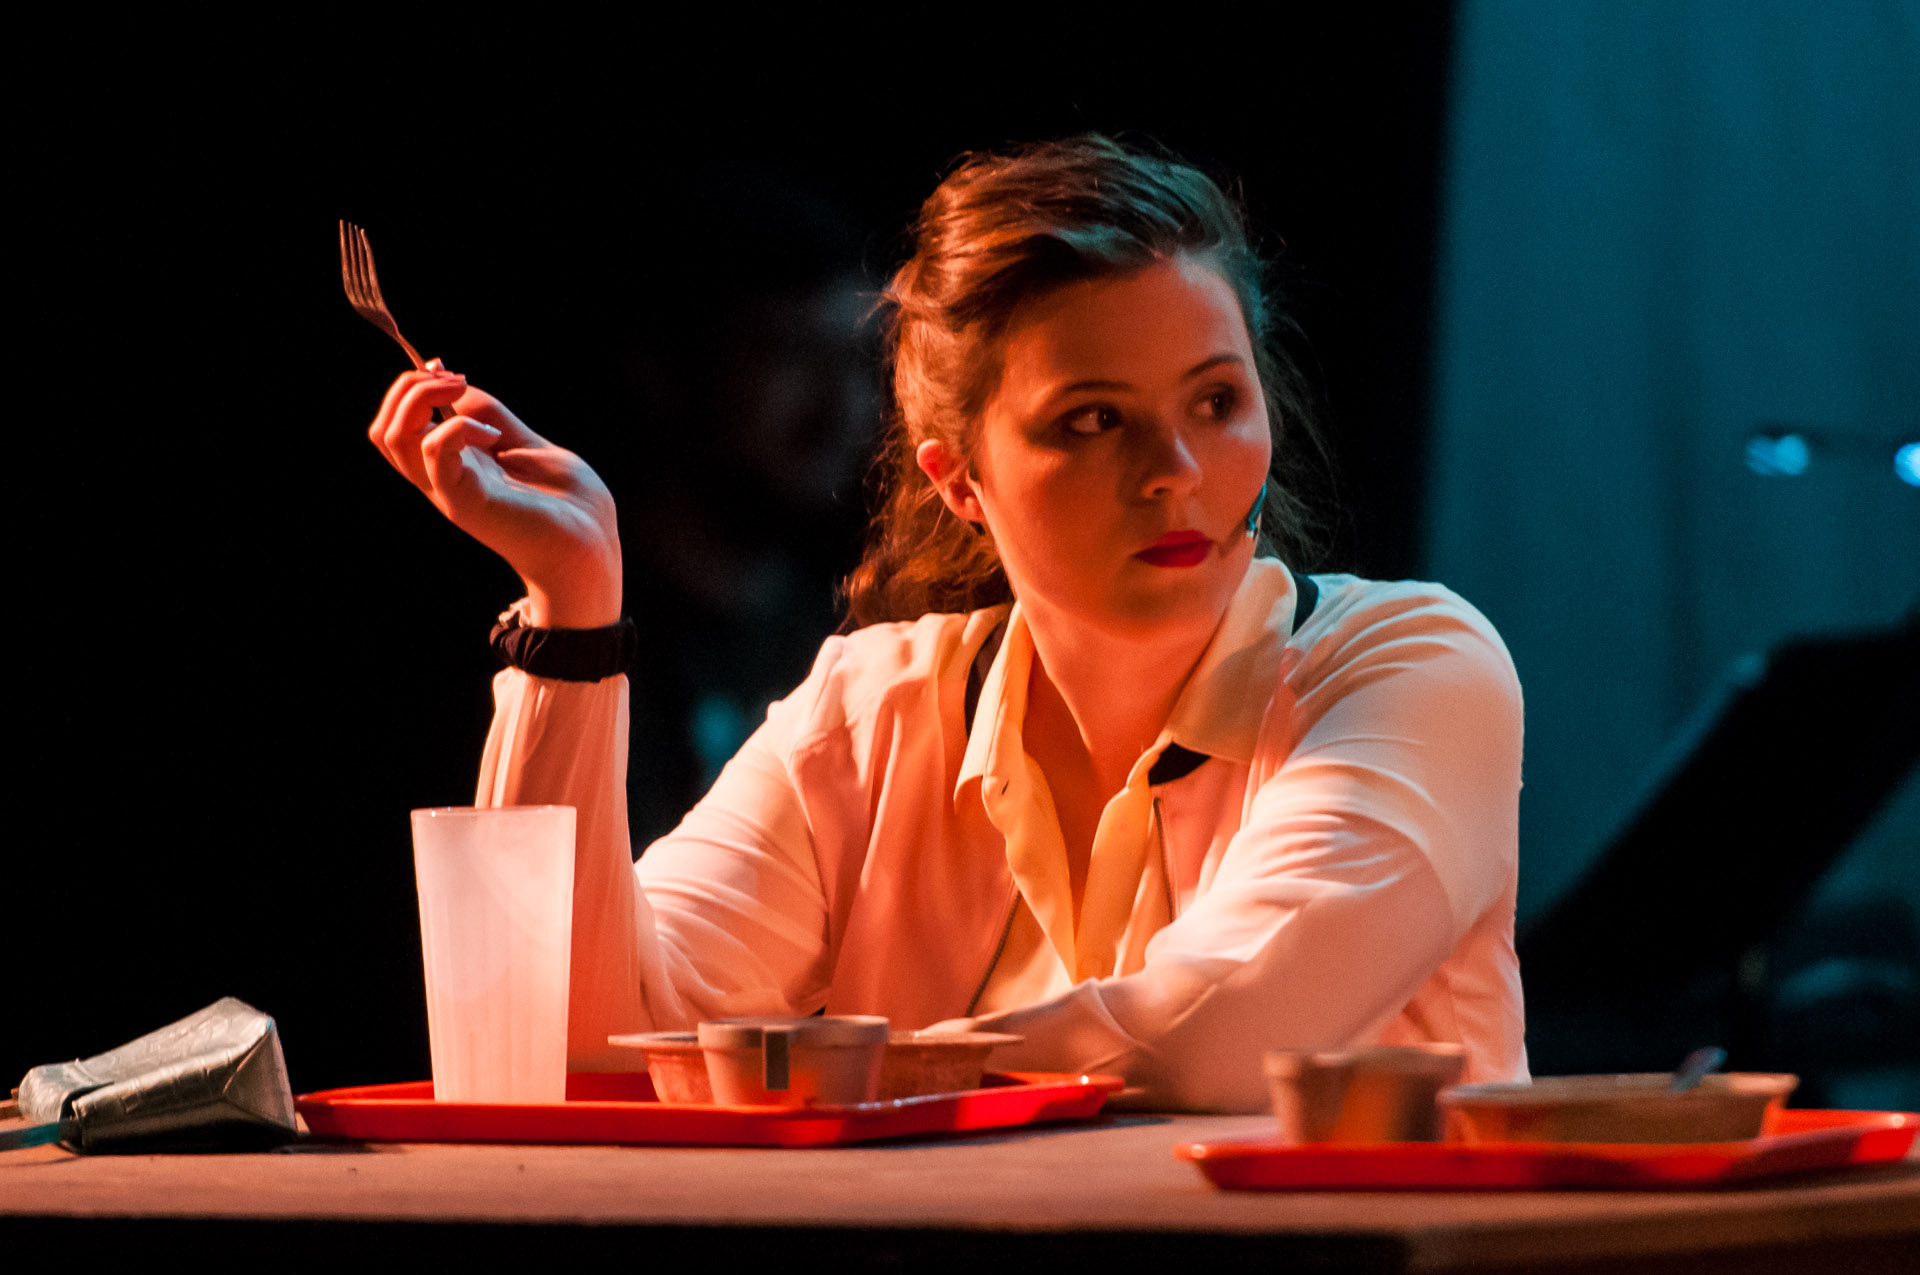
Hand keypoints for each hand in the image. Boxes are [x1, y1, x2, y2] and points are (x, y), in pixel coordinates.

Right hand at [368, 363, 622, 627]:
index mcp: (453, 464)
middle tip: (454, 380)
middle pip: (383, 430)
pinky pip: (434, 452)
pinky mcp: (466, 503)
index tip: (452, 373)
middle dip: (407, 388)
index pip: (398, 425)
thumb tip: (451, 379)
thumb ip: (489, 412)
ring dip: (420, 398)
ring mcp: (450, 491)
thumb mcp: (524, 441)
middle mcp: (443, 478)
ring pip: (392, 438)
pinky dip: (457, 426)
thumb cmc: (567, 502)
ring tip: (460, 391)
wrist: (594, 545)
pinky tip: (492, 434)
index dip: (412, 388)